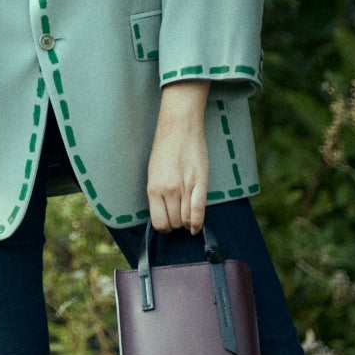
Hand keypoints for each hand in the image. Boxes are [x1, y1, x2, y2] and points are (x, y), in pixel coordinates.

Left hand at [147, 81, 210, 234]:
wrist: (179, 128)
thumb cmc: (164, 149)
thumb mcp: (153, 173)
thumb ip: (158, 194)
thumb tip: (164, 214)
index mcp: (153, 188)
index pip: (159, 222)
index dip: (164, 227)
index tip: (168, 224)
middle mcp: (168, 191)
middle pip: (174, 222)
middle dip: (177, 225)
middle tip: (179, 219)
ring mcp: (184, 187)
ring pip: (186, 219)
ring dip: (187, 223)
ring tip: (188, 218)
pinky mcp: (200, 182)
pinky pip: (199, 210)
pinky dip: (198, 222)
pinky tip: (196, 226)